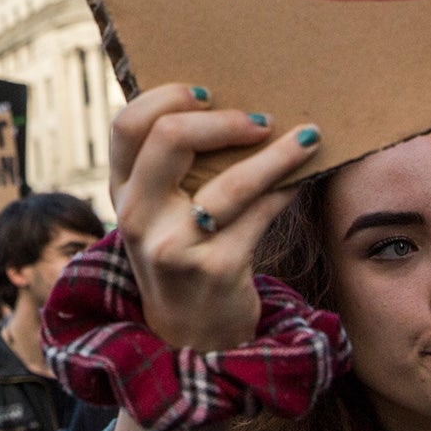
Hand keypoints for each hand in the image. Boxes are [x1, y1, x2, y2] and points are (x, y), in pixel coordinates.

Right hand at [111, 85, 317, 353]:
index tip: (207, 93)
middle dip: (223, 120)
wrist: (191, 338)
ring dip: (278, 154)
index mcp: (121, 192)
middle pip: (169, 138)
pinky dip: (288, 189)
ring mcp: (174, 245)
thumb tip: (235, 105)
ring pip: (230, 181)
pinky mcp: (216, 268)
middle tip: (262, 120)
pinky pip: (262, 213)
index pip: (128, 125)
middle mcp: (138, 217)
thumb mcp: (160, 213)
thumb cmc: (183, 255)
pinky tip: (304, 177)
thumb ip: (174, 167)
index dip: (167, 97)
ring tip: (308, 137)